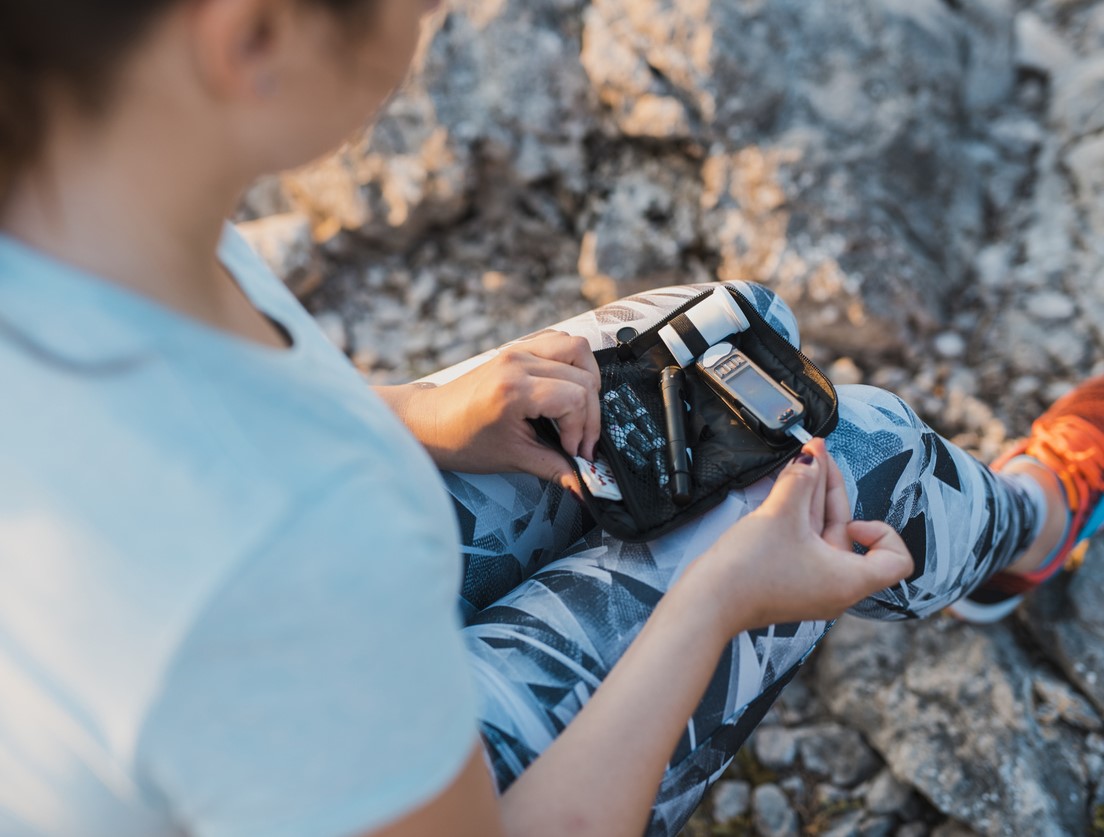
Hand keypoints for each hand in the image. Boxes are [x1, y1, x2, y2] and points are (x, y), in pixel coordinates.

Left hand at [388, 332, 601, 488]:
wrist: (430, 422)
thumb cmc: (462, 441)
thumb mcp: (513, 458)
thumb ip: (554, 468)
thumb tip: (584, 484)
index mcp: (515, 389)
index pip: (575, 398)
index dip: (582, 429)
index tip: (574, 451)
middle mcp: (518, 363)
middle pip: (583, 376)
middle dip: (589, 414)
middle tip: (579, 441)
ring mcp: (518, 351)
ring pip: (576, 348)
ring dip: (587, 379)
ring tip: (579, 410)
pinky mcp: (517, 349)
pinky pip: (558, 341)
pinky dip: (572, 362)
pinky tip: (566, 388)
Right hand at [688, 438, 913, 637]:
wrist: (708, 601)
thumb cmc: (750, 572)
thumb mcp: (781, 514)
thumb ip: (800, 479)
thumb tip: (810, 456)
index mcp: (849, 580)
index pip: (896, 561)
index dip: (883, 532)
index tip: (853, 518)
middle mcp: (835, 586)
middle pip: (848, 533)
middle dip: (831, 490)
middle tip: (816, 453)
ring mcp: (811, 585)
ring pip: (821, 534)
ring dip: (812, 495)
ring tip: (802, 458)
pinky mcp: (788, 580)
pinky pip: (803, 543)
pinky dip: (798, 516)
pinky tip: (786, 486)